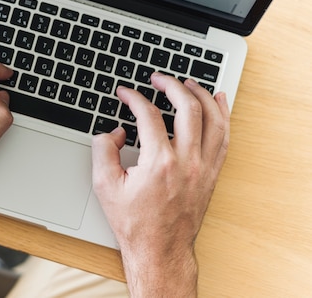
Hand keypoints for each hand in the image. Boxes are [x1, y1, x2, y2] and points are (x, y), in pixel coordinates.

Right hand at [92, 73, 229, 295]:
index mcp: (159, 163)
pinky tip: (218, 101)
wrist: (160, 250)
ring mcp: (204, 167)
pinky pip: (224, 136)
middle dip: (172, 85)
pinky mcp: (212, 173)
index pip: (149, 115)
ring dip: (201, 95)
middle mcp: (187, 161)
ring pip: (213, 119)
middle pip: (187, 108)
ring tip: (188, 82)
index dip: (134, 98)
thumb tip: (115, 131)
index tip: (125, 93)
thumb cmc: (134, 222)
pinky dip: (223, 115)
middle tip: (158, 78)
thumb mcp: (104, 186)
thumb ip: (103, 150)